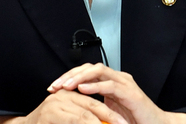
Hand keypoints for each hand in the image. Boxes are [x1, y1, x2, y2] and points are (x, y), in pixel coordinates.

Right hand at [0, 88, 128, 123]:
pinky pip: (75, 120)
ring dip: (101, 123)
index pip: (94, 101)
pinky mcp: (51, 113)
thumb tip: (104, 121)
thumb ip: (83, 117)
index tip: (124, 122)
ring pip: (85, 115)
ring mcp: (56, 104)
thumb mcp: (69, 119)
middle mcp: (63, 96)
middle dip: (110, 117)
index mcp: (70, 95)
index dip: (110, 112)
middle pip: (93, 105)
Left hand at [48, 63, 175, 123]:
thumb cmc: (132, 120)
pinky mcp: (131, 93)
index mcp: (111, 81)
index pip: (86, 71)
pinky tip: (83, 89)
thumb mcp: (107, 111)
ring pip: (99, 71)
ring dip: (80, 77)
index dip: (69, 76)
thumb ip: (93, 104)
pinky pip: (111, 85)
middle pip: (90, 67)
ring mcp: (125, 83)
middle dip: (70, 74)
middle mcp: (118, 78)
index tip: (53, 87)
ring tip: (66, 85)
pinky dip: (96, 86)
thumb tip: (70, 105)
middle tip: (55, 85)